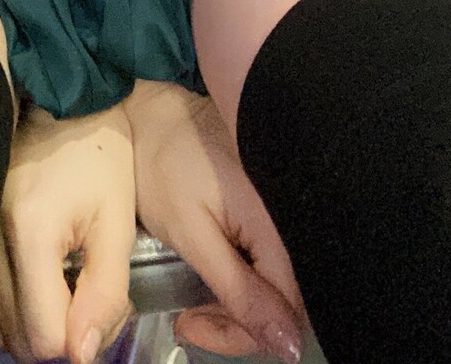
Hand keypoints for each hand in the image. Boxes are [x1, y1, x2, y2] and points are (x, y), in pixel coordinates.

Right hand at [0, 100, 136, 363]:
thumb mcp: (117, 221)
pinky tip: (34, 283)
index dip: (77, 340)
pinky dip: (8, 308)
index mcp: (29, 230)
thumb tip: (83, 355)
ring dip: (32, 324)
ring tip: (61, 288)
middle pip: (18, 337)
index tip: (98, 311)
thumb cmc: (98, 155)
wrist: (60, 102)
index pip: (43, 334)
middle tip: (87, 298)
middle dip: (59, 335)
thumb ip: (106, 292)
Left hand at [123, 79, 306, 362]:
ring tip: (195, 302)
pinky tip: (216, 275)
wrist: (156, 110)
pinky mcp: (274, 207)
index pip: (290, 306)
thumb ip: (239, 289)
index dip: (249, 332)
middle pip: (290, 300)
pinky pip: (273, 259)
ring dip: (240, 305)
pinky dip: (245, 279)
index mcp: (280, 221)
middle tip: (192, 317)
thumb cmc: (166, 165)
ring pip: (281, 284)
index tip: (194, 325)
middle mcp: (294, 217)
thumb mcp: (194, 233)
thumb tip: (289, 345)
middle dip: (242, 323)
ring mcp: (285, 210)